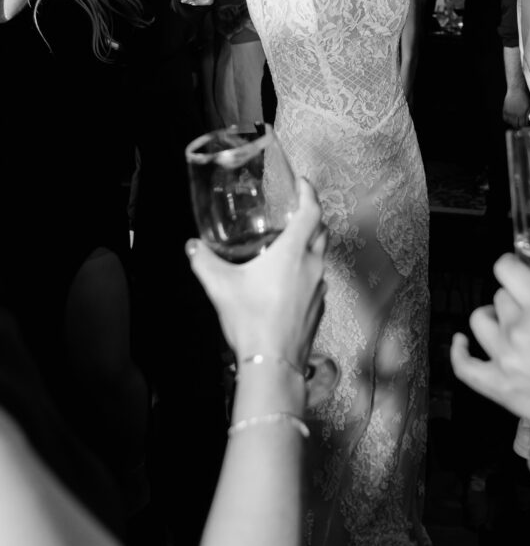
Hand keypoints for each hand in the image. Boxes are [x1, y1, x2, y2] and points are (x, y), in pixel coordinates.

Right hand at [187, 178, 326, 373]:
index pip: (311, 211)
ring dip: (309, 247)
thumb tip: (192, 247)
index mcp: (293, 252)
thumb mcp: (220, 286)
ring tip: (287, 248)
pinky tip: (287, 283)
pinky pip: (316, 282)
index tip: (301, 183)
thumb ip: (204, 261)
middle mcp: (312, 266)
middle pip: (321, 232)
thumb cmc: (251, 319)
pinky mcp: (318, 308)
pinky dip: (306, 273)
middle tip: (294, 212)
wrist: (273, 362)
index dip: (308, 193)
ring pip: (320, 258)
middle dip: (311, 218)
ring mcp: (319, 288)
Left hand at [450, 248, 529, 463]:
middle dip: (516, 298)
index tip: (520, 271)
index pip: (506, 269)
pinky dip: (459, 352)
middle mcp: (516, 329)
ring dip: (492, 319)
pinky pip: (464, 366)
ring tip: (508, 324)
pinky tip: (462, 342)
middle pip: (499, 297)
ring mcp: (502, 359)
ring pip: (479, 322)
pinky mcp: (496, 386)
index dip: (512, 265)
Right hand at [502, 85, 529, 127]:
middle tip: (519, 123)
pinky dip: (507, 119)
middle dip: (518, 125)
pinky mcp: (505, 110)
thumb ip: (528, 114)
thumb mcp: (529, 106)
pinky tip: (510, 117)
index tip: (524, 124)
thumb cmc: (525, 97)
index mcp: (523, 113)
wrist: (517, 89)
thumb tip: (527, 122)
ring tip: (515, 120)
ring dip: (513, 122)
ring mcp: (509, 112)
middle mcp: (515, 114)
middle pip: (516, 125)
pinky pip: (505, 118)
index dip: (523, 125)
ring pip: (510, 122)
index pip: (522, 124)